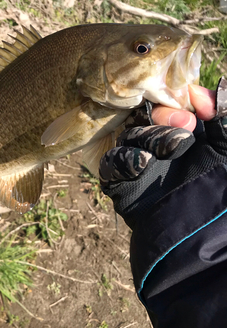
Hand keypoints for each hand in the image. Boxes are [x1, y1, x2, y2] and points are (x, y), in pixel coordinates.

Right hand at [99, 78, 226, 227]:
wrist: (200, 242)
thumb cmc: (220, 193)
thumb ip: (225, 115)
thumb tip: (218, 86)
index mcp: (184, 138)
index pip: (171, 108)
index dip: (180, 102)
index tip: (197, 106)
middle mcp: (159, 149)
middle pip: (146, 117)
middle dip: (164, 118)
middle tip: (186, 127)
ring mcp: (138, 166)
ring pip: (129, 136)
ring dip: (149, 137)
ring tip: (173, 148)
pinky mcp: (120, 184)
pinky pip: (112, 162)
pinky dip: (125, 159)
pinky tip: (144, 164)